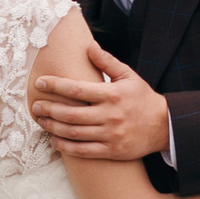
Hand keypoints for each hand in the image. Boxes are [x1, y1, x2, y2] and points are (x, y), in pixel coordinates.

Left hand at [30, 42, 170, 162]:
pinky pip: (83, 151)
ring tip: (41, 121)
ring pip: (74, 133)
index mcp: (111, 94)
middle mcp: (109, 115)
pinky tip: (54, 141)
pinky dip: (66, 147)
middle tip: (34, 106)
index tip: (39, 82)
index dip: (55, 85)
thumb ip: (107, 62)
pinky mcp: (111, 151)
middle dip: (48, 109)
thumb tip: (89, 47)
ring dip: (53, 128)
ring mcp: (110, 135)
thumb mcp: (128, 76)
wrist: (164, 126)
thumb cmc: (142, 98)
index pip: (76, 89)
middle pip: (70, 113)